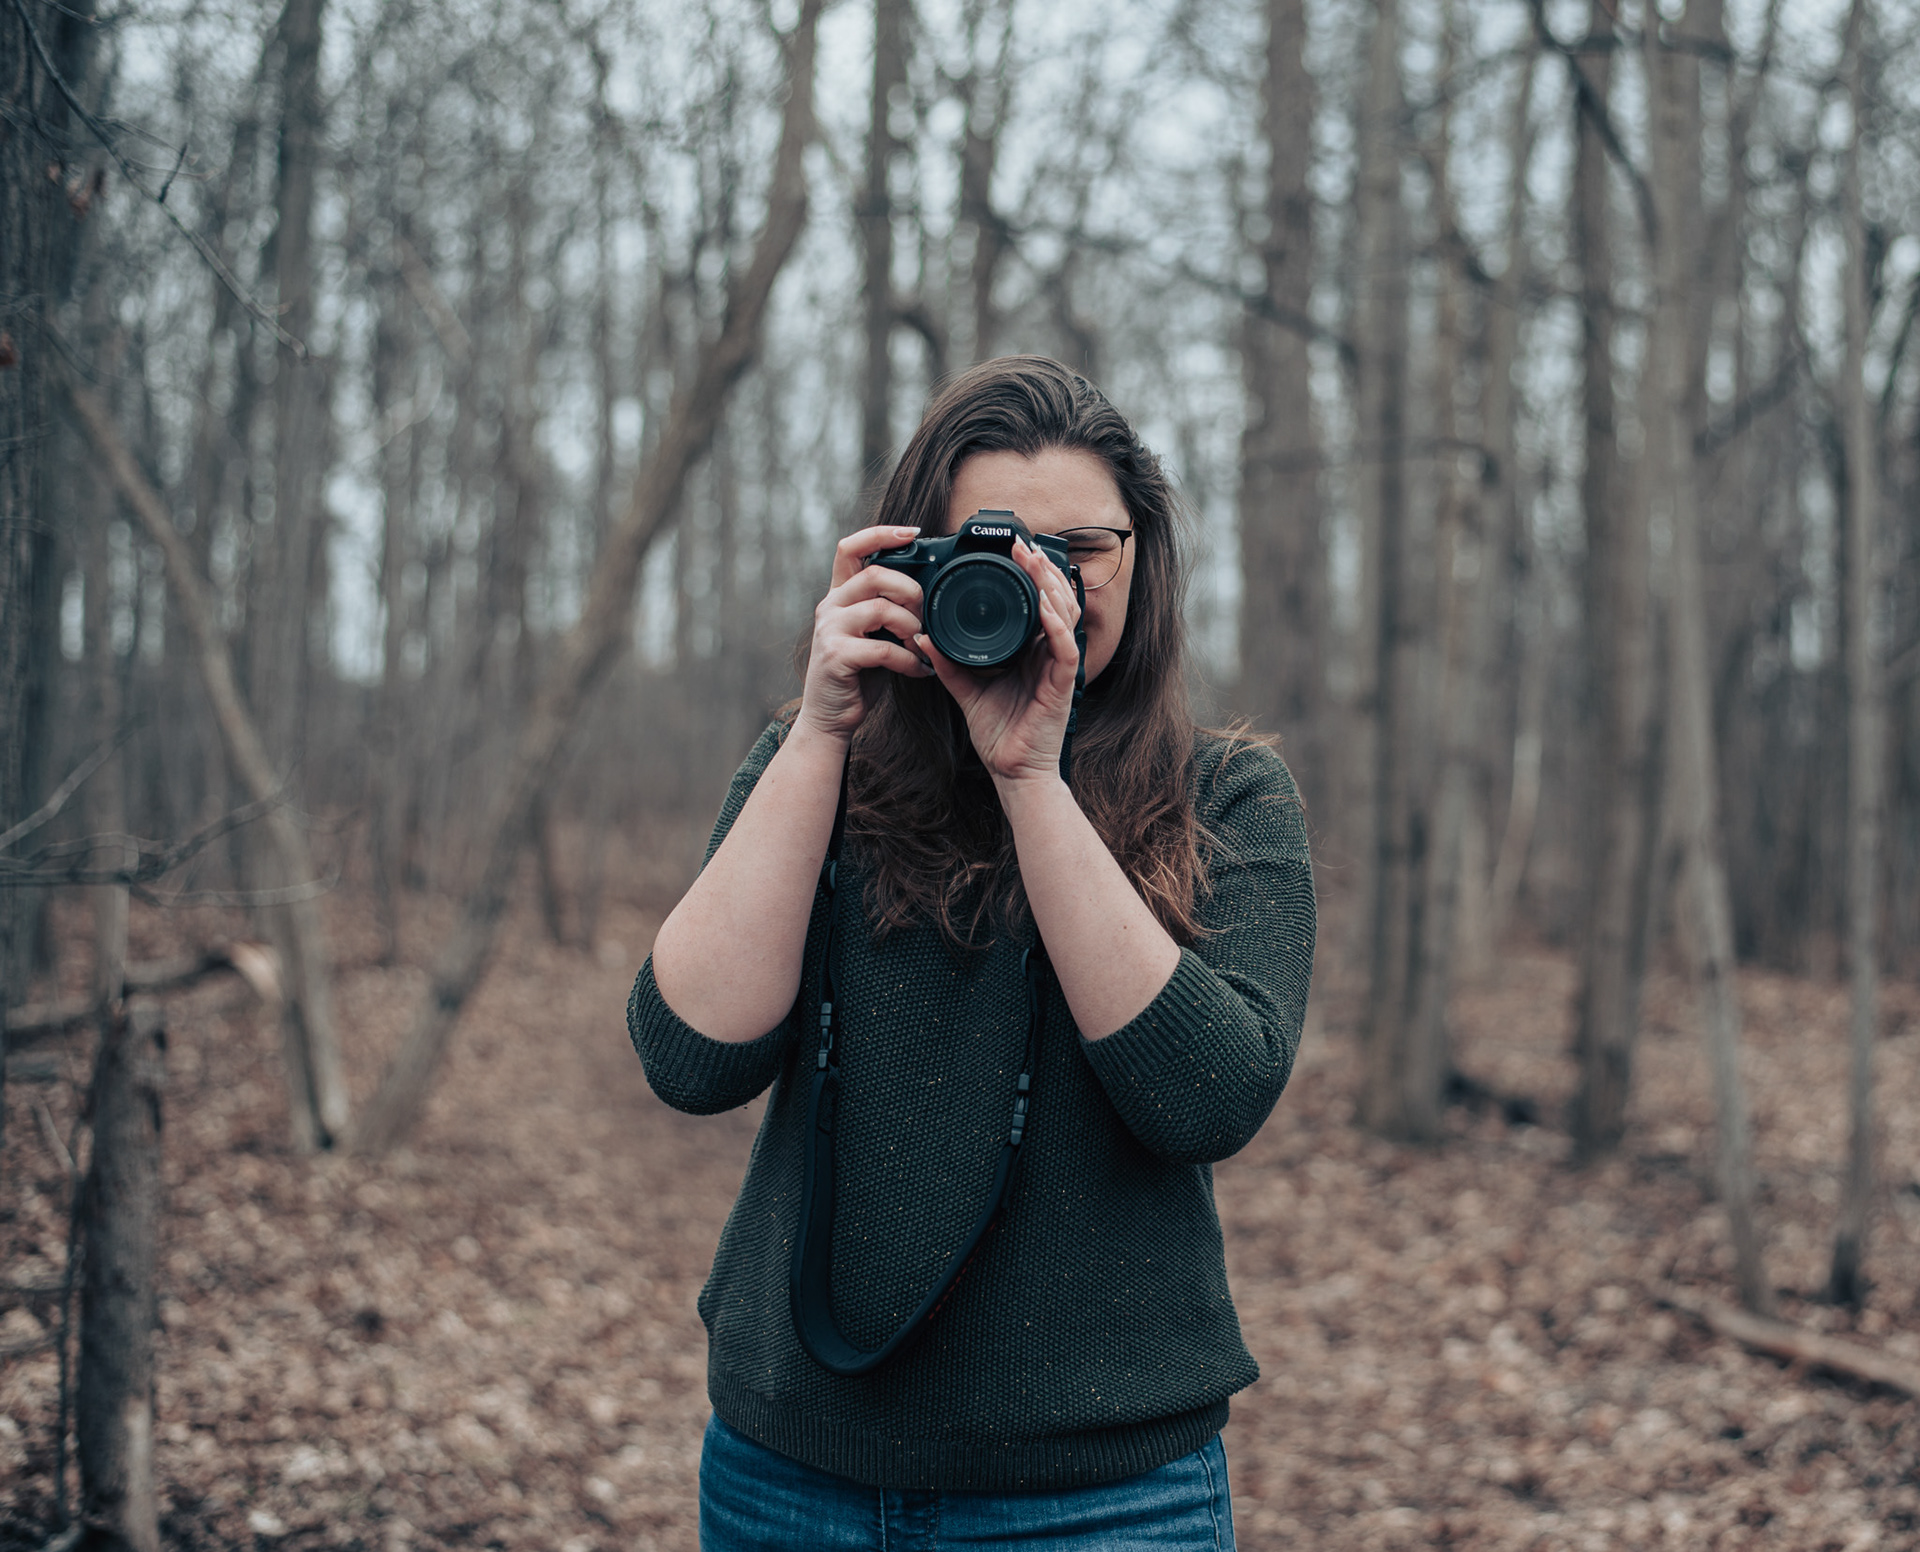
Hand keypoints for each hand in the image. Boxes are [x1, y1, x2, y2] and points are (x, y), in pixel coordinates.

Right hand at [795, 525, 933, 743]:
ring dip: (911, 627)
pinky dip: (908, 660)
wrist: (829, 718)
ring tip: (921, 646)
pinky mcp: (836, 656)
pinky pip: (883, 648)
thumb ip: (886, 608)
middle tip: (924, 616)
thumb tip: (927, 590)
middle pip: (874, 574)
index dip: (881, 534)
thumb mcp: (872, 634)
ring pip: (881, 608)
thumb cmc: (857, 675)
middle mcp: (830, 607)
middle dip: (910, 591)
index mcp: (839, 596)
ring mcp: (830, 631)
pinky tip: (919, 670)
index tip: (913, 533)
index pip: (850, 548)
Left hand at [921, 538, 1081, 785]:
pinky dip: (1055, 624)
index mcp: (1032, 651)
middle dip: (1040, 569)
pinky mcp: (1064, 684)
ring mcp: (1060, 667)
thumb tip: (923, 638)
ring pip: (1065, 615)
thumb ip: (948, 663)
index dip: (1030, 575)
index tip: (1011, 551)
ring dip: (1050, 585)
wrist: (1012, 772)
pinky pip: (1065, 647)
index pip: (1039, 603)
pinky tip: (1044, 605)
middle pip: (1056, 599)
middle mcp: (1049, 653)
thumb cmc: (999, 734)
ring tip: (1033, 561)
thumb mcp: (967, 690)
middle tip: (1021, 545)